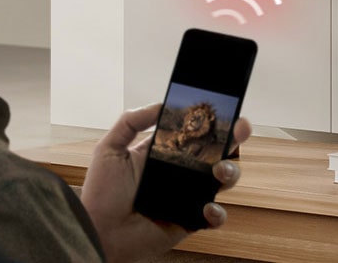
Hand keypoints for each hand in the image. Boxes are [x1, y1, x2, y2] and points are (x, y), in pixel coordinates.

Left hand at [79, 102, 251, 262]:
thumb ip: (130, 121)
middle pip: (218, 150)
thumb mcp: (109, 149)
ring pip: (224, 179)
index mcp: (167, 151)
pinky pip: (215, 216)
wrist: (98, 234)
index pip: (196, 131)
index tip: (226, 109)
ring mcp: (189, 195)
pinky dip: (218, 212)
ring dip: (231, 171)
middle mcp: (183, 171)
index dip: (214, 120)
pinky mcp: (190, 220)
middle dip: (235, 138)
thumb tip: (161, 104)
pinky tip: (206, 207)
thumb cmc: (100, 195)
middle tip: (239, 131)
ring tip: (219, 171)